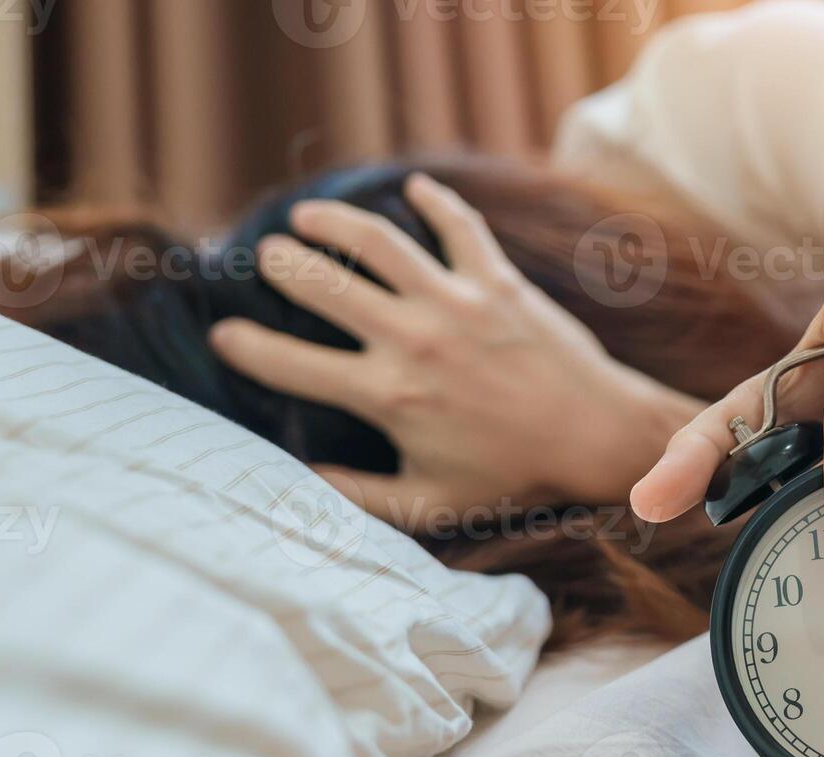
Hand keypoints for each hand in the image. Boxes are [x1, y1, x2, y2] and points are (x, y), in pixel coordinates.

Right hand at [208, 175, 700, 523]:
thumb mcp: (430, 502)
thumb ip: (357, 495)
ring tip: (307, 215)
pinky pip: (459, 225)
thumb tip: (297, 481)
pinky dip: (434, 200)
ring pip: (377, 240)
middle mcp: (414, 339)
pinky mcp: (499, 281)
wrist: (599, 437)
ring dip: (333, 221)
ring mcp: (457, 303)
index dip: (245, 347)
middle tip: (268, 259)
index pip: (290, 363)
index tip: (225, 336)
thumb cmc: (516, 477)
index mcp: (388, 395)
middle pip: (323, 285)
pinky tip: (412, 188)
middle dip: (283, 266)